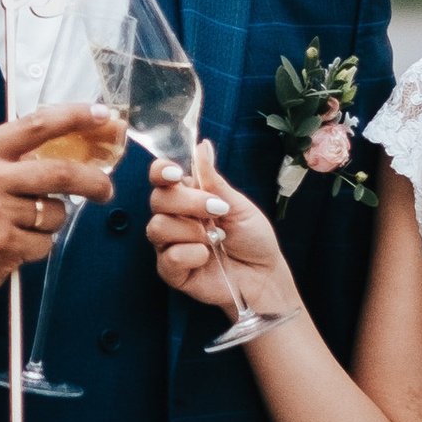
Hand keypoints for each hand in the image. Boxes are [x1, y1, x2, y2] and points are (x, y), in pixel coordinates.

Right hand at [0, 105, 116, 306]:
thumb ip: (13, 156)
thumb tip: (68, 148)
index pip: (37, 124)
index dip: (74, 117)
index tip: (101, 114)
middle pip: (60, 172)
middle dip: (92, 181)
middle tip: (105, 189)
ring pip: (54, 212)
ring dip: (51, 221)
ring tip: (23, 225)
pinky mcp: (4, 244)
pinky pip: (45, 243)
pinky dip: (39, 246)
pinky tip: (15, 244)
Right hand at [149, 144, 289, 319]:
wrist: (264, 275)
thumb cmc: (253, 238)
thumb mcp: (238, 205)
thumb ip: (214, 180)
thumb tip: (203, 146)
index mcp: (188, 197)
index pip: (161, 177)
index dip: (162, 171)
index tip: (177, 174)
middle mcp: (174, 218)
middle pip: (157, 200)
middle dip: (188, 202)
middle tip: (217, 210)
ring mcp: (170, 245)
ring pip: (158, 227)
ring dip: (191, 231)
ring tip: (215, 239)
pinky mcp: (171, 271)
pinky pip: (168, 257)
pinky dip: (191, 255)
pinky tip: (207, 258)